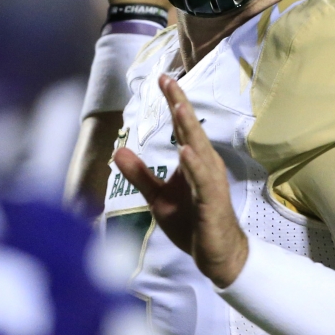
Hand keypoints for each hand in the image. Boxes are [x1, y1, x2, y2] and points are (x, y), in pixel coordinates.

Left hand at [112, 74, 247, 287]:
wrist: (216, 256)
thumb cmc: (191, 222)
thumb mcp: (157, 197)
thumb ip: (139, 174)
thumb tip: (118, 150)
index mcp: (194, 161)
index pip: (182, 127)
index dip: (174, 101)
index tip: (163, 78)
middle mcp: (205, 165)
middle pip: (192, 129)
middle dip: (180, 103)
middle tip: (168, 80)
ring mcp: (211, 183)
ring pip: (199, 150)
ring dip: (189, 128)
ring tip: (178, 106)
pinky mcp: (212, 203)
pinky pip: (204, 181)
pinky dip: (195, 166)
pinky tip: (186, 151)